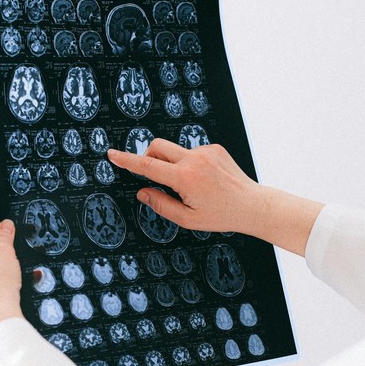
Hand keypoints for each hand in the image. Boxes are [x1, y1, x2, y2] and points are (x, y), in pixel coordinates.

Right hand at [107, 139, 262, 232]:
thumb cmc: (221, 215)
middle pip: (157, 146)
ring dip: (173, 164)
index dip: (127, 160)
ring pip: (175, 151)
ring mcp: (206, 151)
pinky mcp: (215, 148)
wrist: (252, 205)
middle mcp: (195, 160)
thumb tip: (143, 192)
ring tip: (191, 186)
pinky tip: (205, 180)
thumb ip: (161, 204)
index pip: (148, 166)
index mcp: (185, 178)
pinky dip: (190, 164)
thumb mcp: (187, 219)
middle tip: (154, 175)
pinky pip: (192, 152)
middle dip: (149, 156)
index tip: (113, 154)